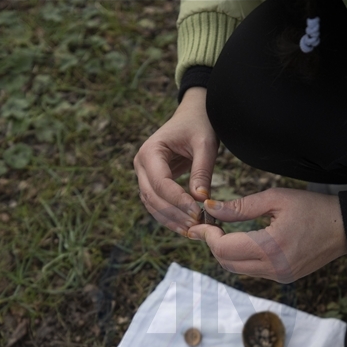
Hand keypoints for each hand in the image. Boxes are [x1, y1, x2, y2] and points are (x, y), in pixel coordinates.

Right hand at [133, 88, 218, 235]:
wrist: (193, 115)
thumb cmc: (200, 125)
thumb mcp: (205, 144)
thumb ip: (202, 171)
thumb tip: (200, 199)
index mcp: (150, 151)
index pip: (160, 182)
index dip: (177, 200)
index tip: (197, 212)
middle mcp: (141, 164)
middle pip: (152, 197)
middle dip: (173, 214)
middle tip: (196, 226)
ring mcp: (144, 174)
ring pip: (151, 204)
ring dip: (170, 219)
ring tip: (192, 230)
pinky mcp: (151, 182)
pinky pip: (156, 204)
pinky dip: (169, 216)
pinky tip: (185, 226)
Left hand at [187, 188, 346, 282]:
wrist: (346, 228)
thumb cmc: (313, 208)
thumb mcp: (276, 198)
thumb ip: (240, 206)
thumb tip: (211, 209)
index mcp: (271, 247)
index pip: (224, 249)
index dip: (207, 235)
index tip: (201, 221)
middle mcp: (274, 268)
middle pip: (226, 263)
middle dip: (212, 244)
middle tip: (207, 225)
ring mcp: (279, 276)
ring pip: (237, 269)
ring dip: (224, 252)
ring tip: (221, 231)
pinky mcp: (283, 277)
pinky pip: (252, 270)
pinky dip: (240, 257)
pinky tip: (240, 240)